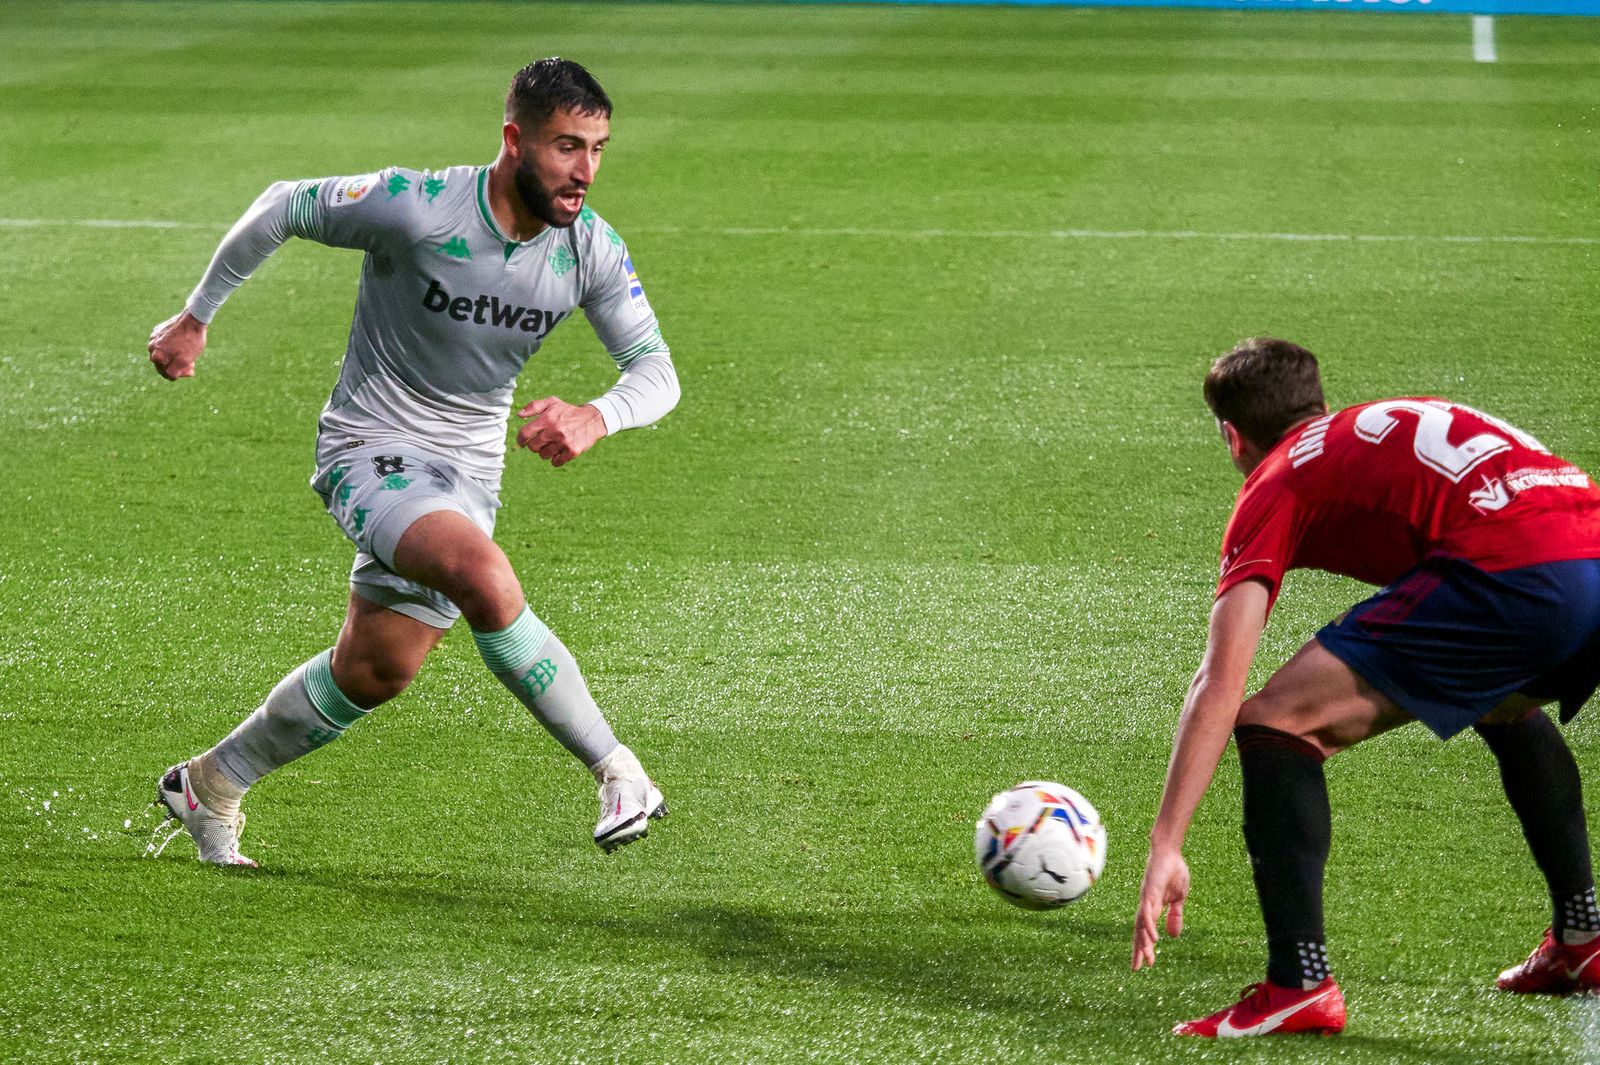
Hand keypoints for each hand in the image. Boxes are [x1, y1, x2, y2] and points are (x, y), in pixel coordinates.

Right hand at [148, 311, 207, 379]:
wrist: (193, 319)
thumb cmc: (191, 341)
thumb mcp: (186, 360)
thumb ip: (174, 371)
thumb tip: (170, 376)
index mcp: (156, 356)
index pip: (166, 374)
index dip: (180, 374)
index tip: (191, 370)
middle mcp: (151, 347)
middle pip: (163, 364)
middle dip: (177, 366)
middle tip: (191, 364)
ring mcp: (153, 338)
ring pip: (163, 353)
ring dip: (174, 357)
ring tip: (188, 354)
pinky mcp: (158, 330)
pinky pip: (163, 343)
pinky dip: (172, 346)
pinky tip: (181, 344)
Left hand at [515, 396, 605, 466]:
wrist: (592, 419)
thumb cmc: (568, 411)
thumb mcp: (552, 403)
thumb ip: (534, 406)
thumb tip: (519, 415)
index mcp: (547, 419)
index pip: (525, 433)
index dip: (520, 439)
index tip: (521, 442)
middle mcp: (555, 431)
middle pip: (533, 447)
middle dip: (534, 445)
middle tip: (541, 442)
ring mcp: (564, 442)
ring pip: (543, 455)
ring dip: (545, 452)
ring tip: (552, 445)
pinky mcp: (573, 451)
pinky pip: (556, 462)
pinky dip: (555, 459)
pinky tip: (559, 452)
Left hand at [1132, 844, 1189, 970]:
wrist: (1170, 851)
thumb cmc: (1173, 871)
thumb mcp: (1178, 898)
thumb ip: (1175, 916)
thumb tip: (1173, 936)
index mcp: (1152, 907)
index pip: (1145, 931)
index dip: (1144, 946)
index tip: (1145, 963)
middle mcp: (1146, 905)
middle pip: (1139, 931)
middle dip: (1139, 949)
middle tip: (1137, 968)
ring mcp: (1146, 898)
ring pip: (1142, 925)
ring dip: (1143, 942)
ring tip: (1145, 958)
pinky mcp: (1149, 891)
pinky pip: (1147, 912)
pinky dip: (1148, 925)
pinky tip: (1151, 937)